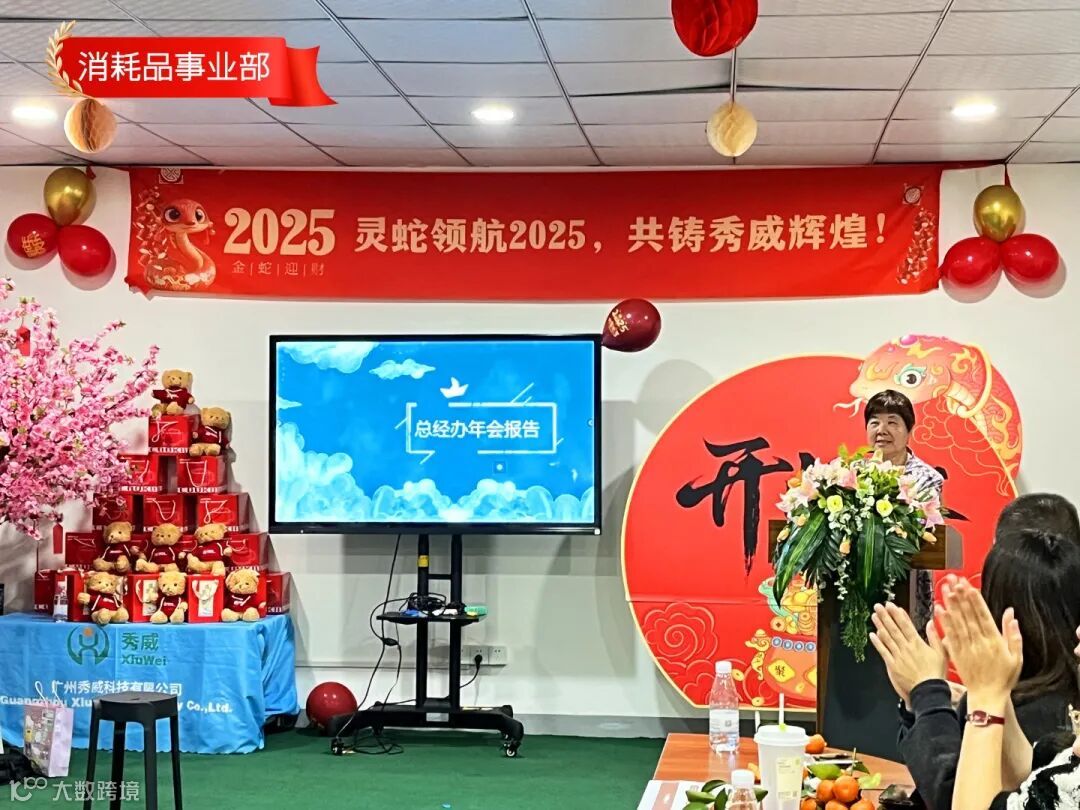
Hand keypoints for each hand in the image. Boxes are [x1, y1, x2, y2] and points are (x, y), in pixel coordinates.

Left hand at [869, 601, 945, 702]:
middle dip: (885, 616)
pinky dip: (877, 642)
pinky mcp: (892, 665)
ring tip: (874, 616)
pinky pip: (883, 651)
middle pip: (894, 628)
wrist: (928, 691)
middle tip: (878, 606)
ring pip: (887, 637)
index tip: (891, 605)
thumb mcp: (941, 653)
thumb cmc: (935, 674)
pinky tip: (872, 635)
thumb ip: (935, 637)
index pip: (906, 625)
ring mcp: (898, 656)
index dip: (897, 614)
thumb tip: (931, 623)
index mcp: (918, 643)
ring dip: (880, 625)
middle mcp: (906, 647)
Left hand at [937, 578, 1021, 702]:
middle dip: (960, 596)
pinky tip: (938, 609)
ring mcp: (966, 648)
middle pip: (968, 615)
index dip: (974, 599)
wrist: (988, 696)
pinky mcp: (956, 654)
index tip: (968, 586)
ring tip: (944, 589)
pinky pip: (949, 635)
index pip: (983, 615)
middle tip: (953, 580)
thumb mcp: (1016, 657)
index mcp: (994, 641)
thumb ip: (1013, 634)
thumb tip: (1011, 614)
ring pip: (957, 622)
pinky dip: (944, 622)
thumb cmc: (1003, 677)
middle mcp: (979, 642)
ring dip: (951, 604)